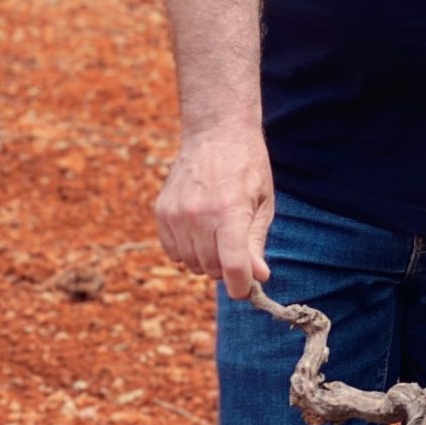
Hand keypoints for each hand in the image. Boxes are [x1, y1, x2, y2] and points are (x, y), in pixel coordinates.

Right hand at [155, 124, 274, 299]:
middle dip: (226, 267)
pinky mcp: (161, 212)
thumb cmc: (247, 168)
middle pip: (211, 268)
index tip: (245, 290)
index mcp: (230, 212)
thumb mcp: (263, 203)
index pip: (233, 266)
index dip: (241, 286)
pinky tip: (199, 230)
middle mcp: (199, 215)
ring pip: (191, 264)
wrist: (216, 134)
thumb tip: (258, 277)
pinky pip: (172, 252)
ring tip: (218, 233)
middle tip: (236, 246)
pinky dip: (187, 250)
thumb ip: (256, 242)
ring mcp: (176, 214)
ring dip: (206, 259)